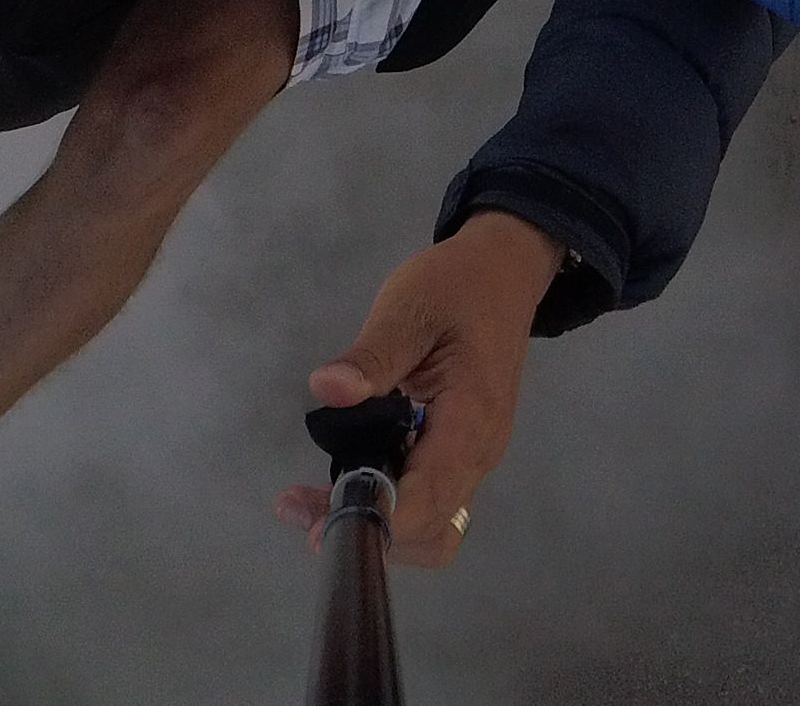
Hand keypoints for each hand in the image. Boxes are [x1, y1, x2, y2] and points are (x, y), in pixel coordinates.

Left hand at [268, 212, 557, 569]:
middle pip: (428, 527)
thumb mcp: (410, 308)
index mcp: (470, 423)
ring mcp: (471, 457)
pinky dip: (388, 502)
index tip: (318, 524)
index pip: (427, 501)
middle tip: (297, 507)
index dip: (377, 521)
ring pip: (431, 524)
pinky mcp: (459, 450)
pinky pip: (429, 498)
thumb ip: (372, 355)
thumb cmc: (458, 287)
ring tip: (310, 500)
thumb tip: (326, 390)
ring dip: (376, 522)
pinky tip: (345, 477)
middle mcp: (477, 454)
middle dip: (366, 527)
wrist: (503, 272)